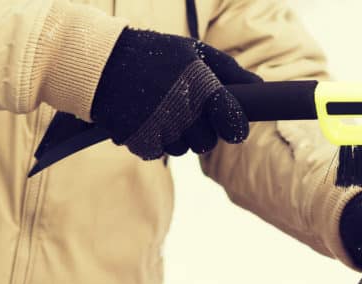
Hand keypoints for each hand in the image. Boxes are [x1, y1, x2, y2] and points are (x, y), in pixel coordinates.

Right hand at [90, 28, 260, 159]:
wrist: (102, 63)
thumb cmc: (154, 54)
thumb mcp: (193, 52)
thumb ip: (229, 70)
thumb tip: (260, 87)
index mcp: (201, 86)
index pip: (232, 122)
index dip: (235, 128)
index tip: (233, 128)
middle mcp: (183, 110)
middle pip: (206, 143)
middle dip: (201, 131)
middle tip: (187, 112)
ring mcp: (160, 129)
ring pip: (182, 149)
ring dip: (177, 135)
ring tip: (163, 110)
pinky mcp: (139, 141)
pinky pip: (158, 152)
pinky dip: (154, 140)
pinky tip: (147, 118)